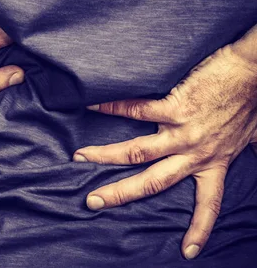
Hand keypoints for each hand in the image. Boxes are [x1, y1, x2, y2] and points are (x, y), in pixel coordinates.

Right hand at [73, 44, 256, 259]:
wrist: (254, 71)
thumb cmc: (251, 99)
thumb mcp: (250, 136)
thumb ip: (244, 148)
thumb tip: (253, 153)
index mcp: (215, 162)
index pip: (208, 204)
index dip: (199, 229)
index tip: (187, 251)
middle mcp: (196, 153)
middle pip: (153, 183)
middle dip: (120, 194)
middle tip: (93, 201)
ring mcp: (183, 131)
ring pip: (138, 152)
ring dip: (105, 155)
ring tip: (81, 157)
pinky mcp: (175, 107)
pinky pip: (137, 110)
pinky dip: (113, 107)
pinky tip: (93, 106)